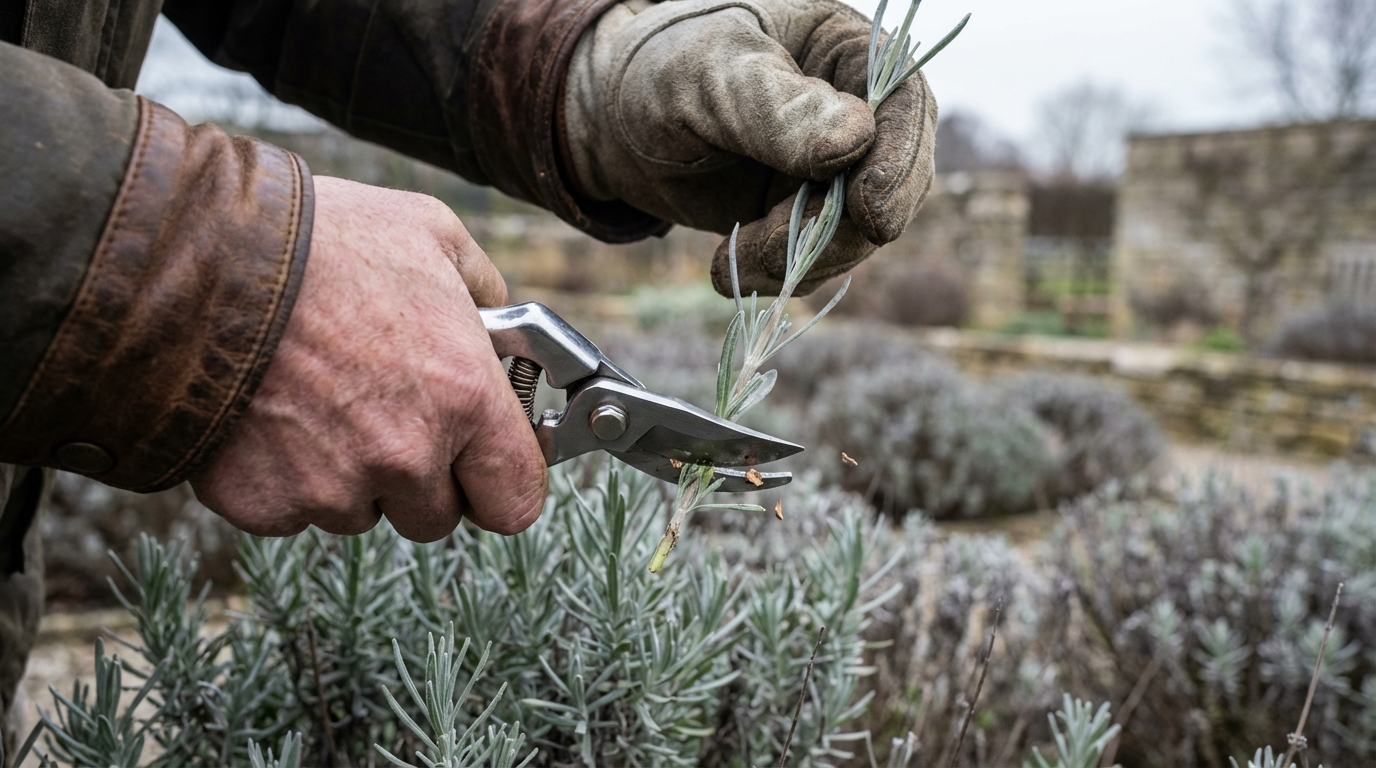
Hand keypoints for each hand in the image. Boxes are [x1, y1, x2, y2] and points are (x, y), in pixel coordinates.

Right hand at [191, 177, 546, 541]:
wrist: (195, 257)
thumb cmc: (320, 239)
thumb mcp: (433, 234)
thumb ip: (487, 292)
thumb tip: (502, 328)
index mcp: (465, 397)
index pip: (515, 501)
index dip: (500, 483)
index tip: (484, 464)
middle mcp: (406, 455)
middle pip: (435, 518)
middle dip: (419, 477)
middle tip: (385, 413)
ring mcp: (331, 487)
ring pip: (359, 513)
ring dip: (349, 475)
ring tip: (316, 398)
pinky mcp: (262, 502)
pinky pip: (291, 511)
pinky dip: (284, 477)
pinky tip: (268, 414)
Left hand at [563, 0, 937, 295]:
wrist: (611, 121)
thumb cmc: (661, 69)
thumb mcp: (709, 74)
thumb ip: (777, 106)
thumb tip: (855, 139)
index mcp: (850, 52)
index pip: (908, 106)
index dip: (900, 163)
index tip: (870, 214)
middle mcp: (856, 114)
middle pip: (892, 185)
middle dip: (835, 230)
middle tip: (764, 247)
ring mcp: (833, 173)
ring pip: (854, 237)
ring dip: (797, 260)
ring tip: (730, 258)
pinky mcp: (803, 219)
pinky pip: (815, 262)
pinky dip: (773, 275)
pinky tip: (725, 266)